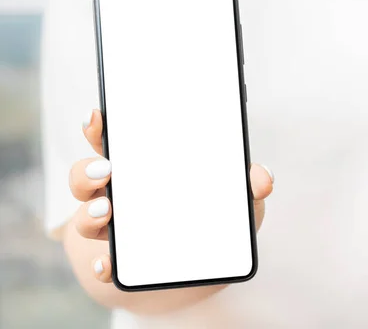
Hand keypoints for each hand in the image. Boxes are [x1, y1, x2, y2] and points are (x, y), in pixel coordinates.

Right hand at [70, 109, 274, 283]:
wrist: (202, 270)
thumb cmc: (213, 223)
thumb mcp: (238, 203)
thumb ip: (249, 188)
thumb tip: (263, 177)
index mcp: (144, 170)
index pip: (115, 142)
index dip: (100, 127)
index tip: (99, 116)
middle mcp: (121, 195)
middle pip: (89, 174)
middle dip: (89, 169)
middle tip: (107, 169)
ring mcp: (114, 229)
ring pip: (86, 215)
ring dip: (91, 213)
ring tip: (109, 212)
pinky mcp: (117, 262)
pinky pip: (101, 263)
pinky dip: (103, 264)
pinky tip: (111, 265)